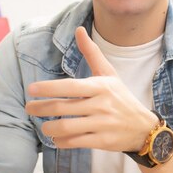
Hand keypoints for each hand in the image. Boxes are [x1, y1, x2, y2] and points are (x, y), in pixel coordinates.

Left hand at [25, 26, 157, 151]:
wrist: (143, 127)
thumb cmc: (121, 97)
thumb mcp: (109, 74)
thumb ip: (91, 53)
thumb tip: (78, 29)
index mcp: (101, 86)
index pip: (70, 87)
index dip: (49, 88)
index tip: (31, 89)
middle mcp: (102, 105)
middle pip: (63, 107)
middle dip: (41, 108)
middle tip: (29, 108)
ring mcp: (102, 124)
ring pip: (66, 127)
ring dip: (49, 127)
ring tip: (44, 125)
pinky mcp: (102, 142)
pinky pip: (74, 142)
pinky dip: (61, 141)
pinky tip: (57, 138)